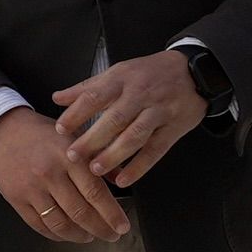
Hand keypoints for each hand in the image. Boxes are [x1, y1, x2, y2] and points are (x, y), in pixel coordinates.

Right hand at [0, 106, 127, 240]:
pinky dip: (57, 235)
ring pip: (60, 224)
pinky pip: (40, 225)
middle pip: (80, 212)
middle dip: (100, 229)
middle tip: (112, 235)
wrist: (1, 131)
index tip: (122, 227)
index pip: (95, 192)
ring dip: (79, 235)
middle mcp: (50, 174)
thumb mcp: (73, 136)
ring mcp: (31, 189)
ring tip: (90, 236)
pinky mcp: (16, 200)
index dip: (111, 214)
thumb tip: (122, 179)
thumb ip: (98, 157)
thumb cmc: (41, 133)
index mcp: (68, 156)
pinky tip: (68, 234)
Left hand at [52, 49, 210, 188]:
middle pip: (114, 119)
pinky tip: (123, 179)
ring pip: (135, 136)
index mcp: (122, 79)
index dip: (77, 113)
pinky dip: (139, 166)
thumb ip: (87, 87)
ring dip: (114, 154)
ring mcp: (158, 112)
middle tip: (73, 156)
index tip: (60, 129)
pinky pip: (155, 150)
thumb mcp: (119, 73)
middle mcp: (140, 95)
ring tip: (96, 170)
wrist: (194, 72)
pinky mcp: (173, 129)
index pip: (95, 96)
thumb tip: (57, 98)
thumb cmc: (150, 74)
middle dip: (92, 139)